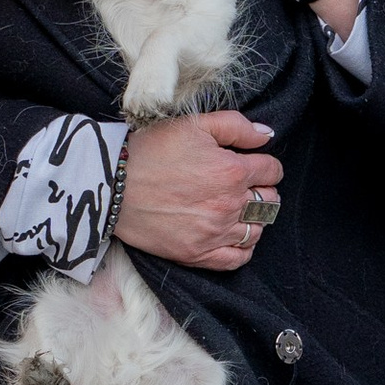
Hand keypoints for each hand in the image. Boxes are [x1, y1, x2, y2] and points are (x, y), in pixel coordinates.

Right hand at [113, 112, 282, 272]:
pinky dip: (243, 248)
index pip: (272, 171)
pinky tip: (234, 235)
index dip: (264, 164)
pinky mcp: (197, 254)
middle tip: (243, 185)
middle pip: (270, 201)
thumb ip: (236, 126)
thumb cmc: (151, 150)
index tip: (250, 164)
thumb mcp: (194, 125)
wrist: (112, 185)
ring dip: (254, 218)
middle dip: (262, 190)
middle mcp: (229, 205)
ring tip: (238, 209)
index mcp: (232, 171)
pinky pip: (238, 259)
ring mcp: (214, 233)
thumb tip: (266, 135)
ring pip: (257, 229)